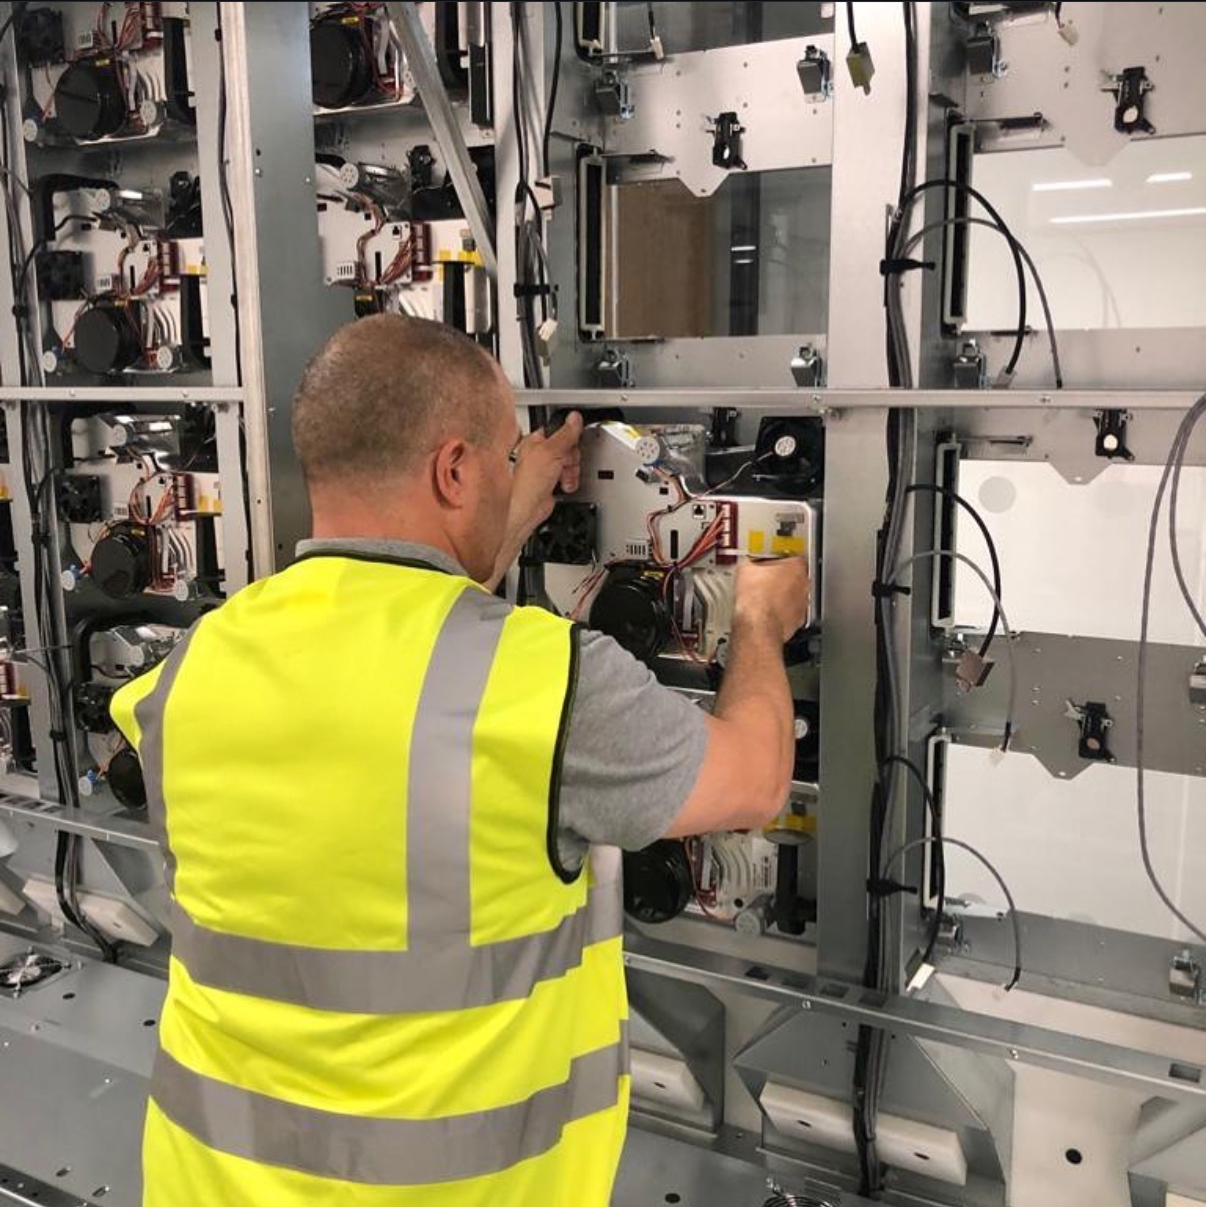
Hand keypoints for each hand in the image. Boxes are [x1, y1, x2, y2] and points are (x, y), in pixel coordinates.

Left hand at [508, 411, 583, 538]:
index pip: (559, 430)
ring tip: (562, 477)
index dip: (569, 437)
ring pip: (570, 463)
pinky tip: (562, 485)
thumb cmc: (528, 483)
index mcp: (535, 441)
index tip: (572, 442)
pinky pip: (569, 477)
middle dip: (571, 458)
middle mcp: (540, 454)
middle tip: (564, 463)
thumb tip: (574, 418)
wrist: (527, 510)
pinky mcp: (552, 483)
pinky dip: (569, 482)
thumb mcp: (551, 452)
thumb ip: (566, 434)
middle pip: (568, 448)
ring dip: (571, 471)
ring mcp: (546, 469)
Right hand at [734, 557, 810, 643]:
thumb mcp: (745, 569)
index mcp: (795, 567)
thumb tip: (747, 564)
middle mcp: (803, 584)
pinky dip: (781, 612)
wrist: (758, 626)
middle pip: (794, 576)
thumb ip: (751, 562)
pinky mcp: (798, 620)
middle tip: (765, 579)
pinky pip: (791, 612)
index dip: (777, 558)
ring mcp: (802, 603)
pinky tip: (767, 611)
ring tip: (764, 597)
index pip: (792, 556)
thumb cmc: (756, 599)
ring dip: (782, 595)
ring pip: (794, 595)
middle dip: (781, 577)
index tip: (769, 561)